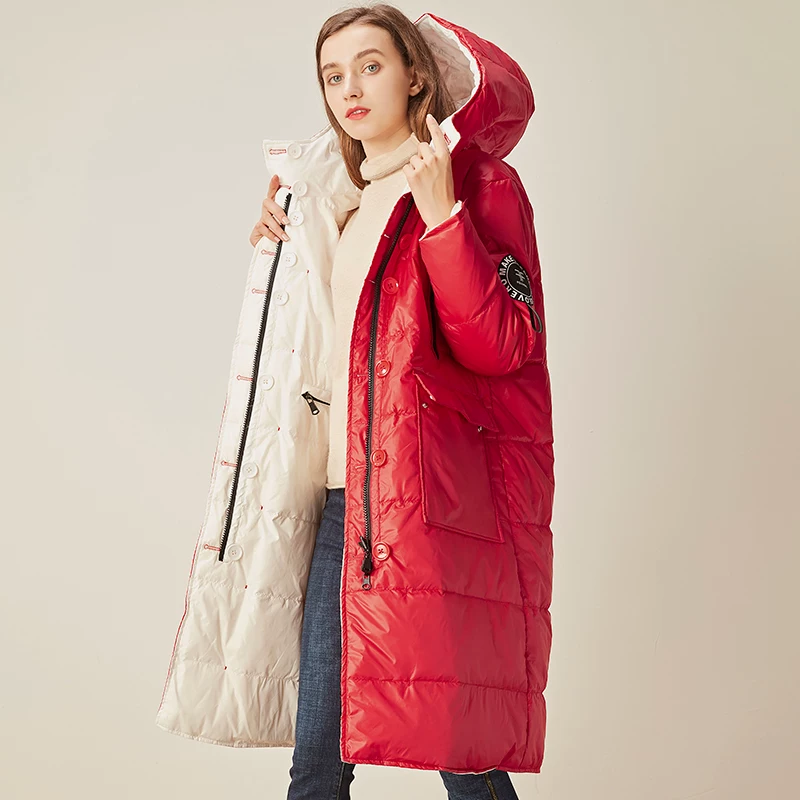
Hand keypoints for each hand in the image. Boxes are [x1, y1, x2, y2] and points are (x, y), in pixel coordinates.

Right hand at [249, 174, 290, 246]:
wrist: (271, 245)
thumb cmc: (284, 230)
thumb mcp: (292, 221)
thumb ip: (296, 214)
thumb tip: (311, 210)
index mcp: (275, 205)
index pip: (273, 192)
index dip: (273, 185)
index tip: (276, 177)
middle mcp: (267, 210)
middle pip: (269, 204)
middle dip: (278, 212)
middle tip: (287, 221)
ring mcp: (262, 219)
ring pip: (267, 219)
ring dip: (277, 228)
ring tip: (285, 236)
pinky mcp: (258, 229)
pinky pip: (263, 229)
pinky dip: (271, 235)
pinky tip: (277, 239)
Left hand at [402, 114, 455, 229]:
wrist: (441, 212)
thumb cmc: (444, 196)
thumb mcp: (447, 173)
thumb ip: (438, 161)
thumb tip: (426, 154)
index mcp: (445, 157)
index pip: (438, 136)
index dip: (433, 125)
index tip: (428, 117)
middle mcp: (434, 159)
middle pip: (421, 147)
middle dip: (420, 156)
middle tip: (426, 172)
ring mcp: (423, 166)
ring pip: (412, 159)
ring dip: (414, 168)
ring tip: (423, 182)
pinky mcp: (413, 174)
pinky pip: (406, 168)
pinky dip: (409, 176)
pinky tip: (417, 185)